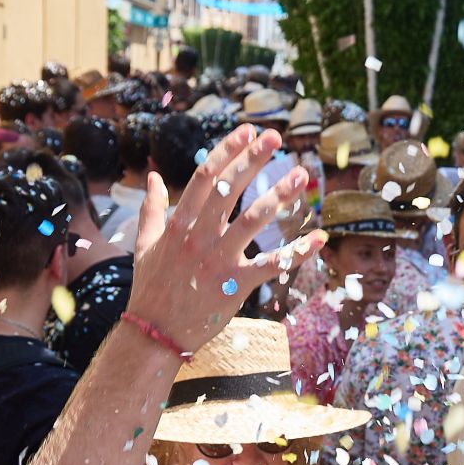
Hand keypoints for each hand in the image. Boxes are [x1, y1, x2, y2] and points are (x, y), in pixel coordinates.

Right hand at [129, 124, 322, 350]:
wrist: (156, 333)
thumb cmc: (151, 288)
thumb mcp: (144, 245)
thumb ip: (151, 209)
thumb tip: (153, 177)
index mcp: (180, 224)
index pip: (205, 178)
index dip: (227, 151)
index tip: (248, 131)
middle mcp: (199, 237)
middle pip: (229, 189)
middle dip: (252, 160)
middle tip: (276, 137)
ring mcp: (218, 261)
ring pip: (252, 221)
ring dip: (278, 196)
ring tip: (300, 175)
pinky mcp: (235, 285)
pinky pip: (271, 266)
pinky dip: (297, 253)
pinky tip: (319, 239)